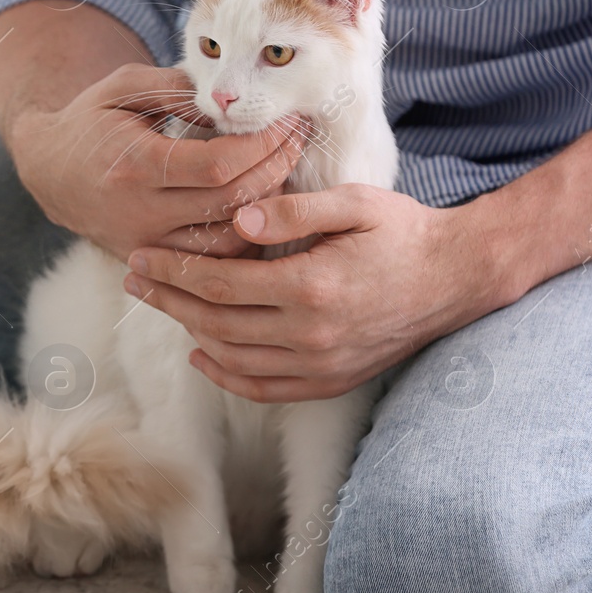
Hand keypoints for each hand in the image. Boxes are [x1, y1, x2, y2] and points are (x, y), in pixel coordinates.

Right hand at [6, 63, 306, 260]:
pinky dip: (245, 238)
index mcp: (134, 164)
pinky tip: (260, 205)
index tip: (287, 119)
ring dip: (268, 208)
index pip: (219, 165)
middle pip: (233, 202)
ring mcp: (146, 243)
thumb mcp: (125, 87)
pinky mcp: (151, 260)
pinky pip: (213, 261)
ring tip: (283, 169)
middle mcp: (140, 211)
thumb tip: (233, 99)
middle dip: (278, 166)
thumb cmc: (92, 121)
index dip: (264, 143)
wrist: (48, 170)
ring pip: (230, 242)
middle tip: (298, 137)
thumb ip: (177, 88)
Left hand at [122, 183, 503, 401]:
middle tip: (133, 279)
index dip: (172, 272)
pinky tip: (204, 354)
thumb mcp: (353, 203)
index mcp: (312, 287)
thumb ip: (292, 212)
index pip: (219, 284)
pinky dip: (227, 375)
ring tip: (164, 305)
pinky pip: (265, 389)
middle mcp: (313, 334)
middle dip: (167, 300)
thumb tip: (236, 223)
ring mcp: (323, 363)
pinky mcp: (333, 380)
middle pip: (216, 323)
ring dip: (190, 333)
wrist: (458, 276)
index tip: (140, 257)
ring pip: (234, 358)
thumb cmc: (403, 230)